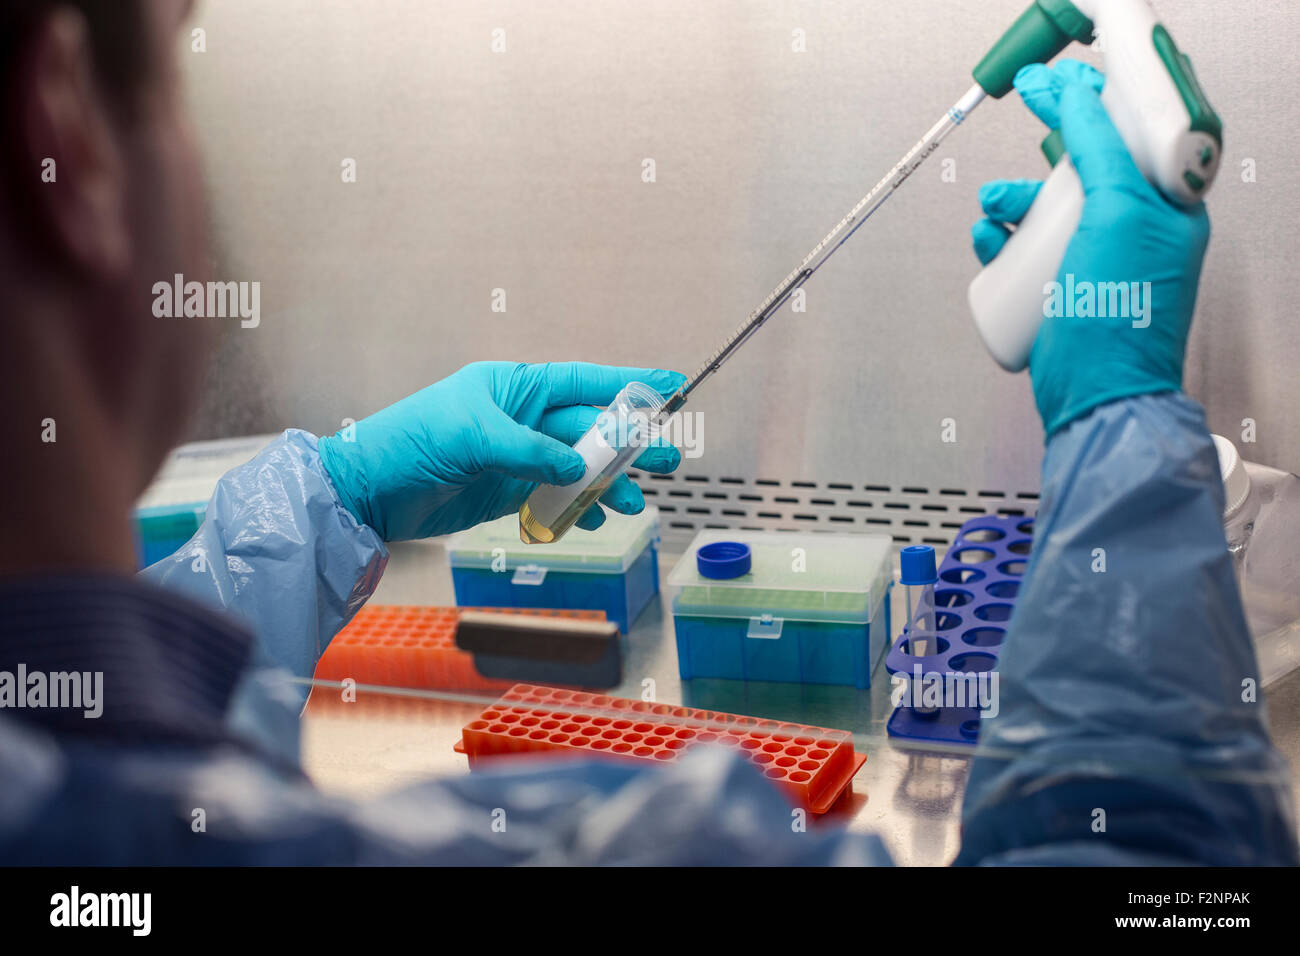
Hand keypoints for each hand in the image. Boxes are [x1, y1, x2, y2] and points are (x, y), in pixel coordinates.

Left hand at [318, 362, 684, 540]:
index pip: (582, 381)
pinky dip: (574, 508)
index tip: (669, 386)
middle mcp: (520, 418)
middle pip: (587, 429)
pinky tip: (594, 519)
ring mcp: (515, 457)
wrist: (367, 492)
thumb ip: (530, 452)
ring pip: (575, 468)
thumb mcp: (473, 438)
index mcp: (514, 388)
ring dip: (604, 485)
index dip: (626, 385)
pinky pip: (553, 497)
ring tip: (633, 505)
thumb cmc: (410, 442)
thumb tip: (579, 467)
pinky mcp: (505, 491)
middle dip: (625, 445)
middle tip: (664, 459)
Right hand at [971, 60, 1210, 435]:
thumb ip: (1103, 152)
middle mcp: (1133, 233)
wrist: (1095, 397)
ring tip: (991, 210)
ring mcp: (1094, 264)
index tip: (1054, 86)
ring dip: (1010, 202)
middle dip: (1041, 159)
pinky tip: (986, 242)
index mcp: (1166, 210)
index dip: (1091, 108)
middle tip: (1013, 144)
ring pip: (1044, 213)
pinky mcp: (1060, 291)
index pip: (1129, 139)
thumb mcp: (1118, 216)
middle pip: (1080, 174)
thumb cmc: (1118, 318)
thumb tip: (1081, 99)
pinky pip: (1022, 253)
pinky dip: (998, 241)